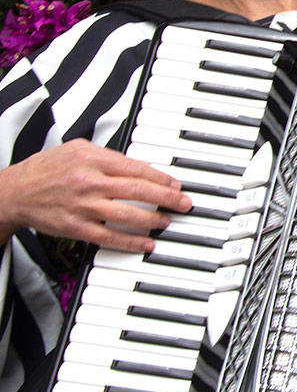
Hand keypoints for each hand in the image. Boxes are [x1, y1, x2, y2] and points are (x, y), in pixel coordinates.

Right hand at [0, 139, 190, 251]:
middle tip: (184, 203)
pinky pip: (109, 236)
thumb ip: (109, 155)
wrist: (15, 191)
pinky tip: (146, 243)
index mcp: (94, 159)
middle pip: (138, 190)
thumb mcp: (78, 148)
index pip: (137, 168)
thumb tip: (139, 166)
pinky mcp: (76, 227)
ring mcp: (84, 206)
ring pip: (127, 214)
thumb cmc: (47, 168)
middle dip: (167, 197)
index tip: (176, 184)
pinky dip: (131, 241)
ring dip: (153, 220)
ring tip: (168, 221)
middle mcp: (90, 182)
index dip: (162, 178)